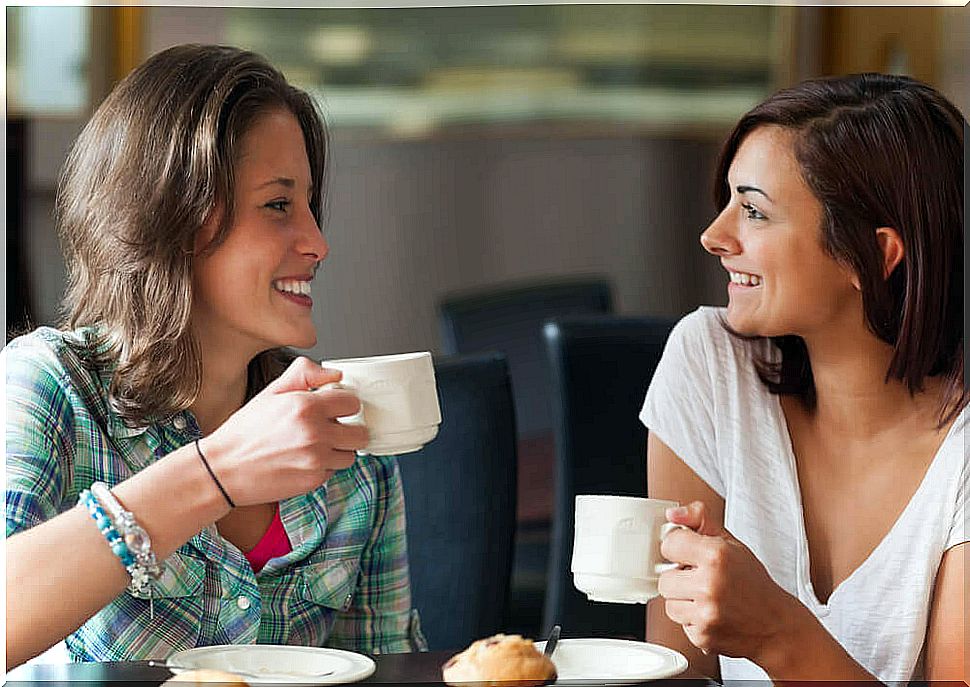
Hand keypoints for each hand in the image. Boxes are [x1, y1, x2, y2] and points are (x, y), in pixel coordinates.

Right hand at [200, 357, 369, 506]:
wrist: (224, 470)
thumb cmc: (245, 431)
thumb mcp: (271, 392)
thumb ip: (305, 374)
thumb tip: (334, 374)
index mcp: (306, 406)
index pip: (353, 403)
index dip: (344, 404)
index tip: (335, 408)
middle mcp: (315, 434)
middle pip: (361, 433)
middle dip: (349, 430)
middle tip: (332, 429)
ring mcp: (316, 460)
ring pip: (351, 455)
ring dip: (339, 451)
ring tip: (316, 446)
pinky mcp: (313, 481)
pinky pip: (333, 471)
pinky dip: (324, 467)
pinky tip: (303, 460)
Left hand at [657, 501, 803, 664]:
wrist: (776, 626)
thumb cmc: (754, 584)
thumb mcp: (732, 543)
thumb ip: (701, 520)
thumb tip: (673, 514)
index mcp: (716, 556)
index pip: (670, 544)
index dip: (679, 548)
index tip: (689, 553)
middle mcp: (710, 585)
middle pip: (665, 578)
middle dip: (680, 579)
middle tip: (701, 579)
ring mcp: (706, 613)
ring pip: (669, 604)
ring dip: (683, 601)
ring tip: (707, 598)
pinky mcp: (702, 636)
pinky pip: (680, 624)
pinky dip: (692, 620)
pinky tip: (711, 614)